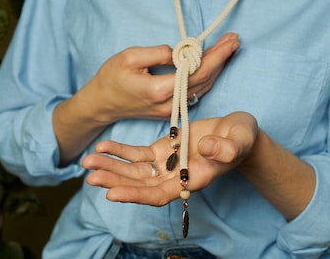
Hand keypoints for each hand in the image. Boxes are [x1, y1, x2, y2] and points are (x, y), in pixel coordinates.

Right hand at [54, 33, 238, 165]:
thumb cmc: (112, 79)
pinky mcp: (170, 111)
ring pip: (201, 89)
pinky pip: (194, 93)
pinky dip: (206, 78)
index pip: (196, 72)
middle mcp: (169, 104)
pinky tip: (214, 66)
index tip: (229, 40)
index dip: (216, 56)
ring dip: (217, 69)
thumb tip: (179, 52)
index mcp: (158, 90)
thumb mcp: (129, 57)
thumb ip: (158, 53)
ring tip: (228, 50)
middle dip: (221, 59)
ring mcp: (171, 110)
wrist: (104, 104)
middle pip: (203, 81)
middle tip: (234, 41)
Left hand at [82, 112, 257, 205]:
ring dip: (111, 167)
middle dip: (115, 181)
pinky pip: (137, 154)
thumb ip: (227, 148)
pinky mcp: (162, 149)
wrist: (234, 133)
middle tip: (90, 176)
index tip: (112, 194)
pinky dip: (120, 151)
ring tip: (88, 162)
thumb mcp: (240, 140)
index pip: (160, 194)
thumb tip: (205, 148)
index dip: (137, 196)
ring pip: (135, 170)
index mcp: (192, 180)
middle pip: (141, 185)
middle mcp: (175, 176)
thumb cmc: (240, 139)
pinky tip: (103, 146)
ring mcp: (166, 163)